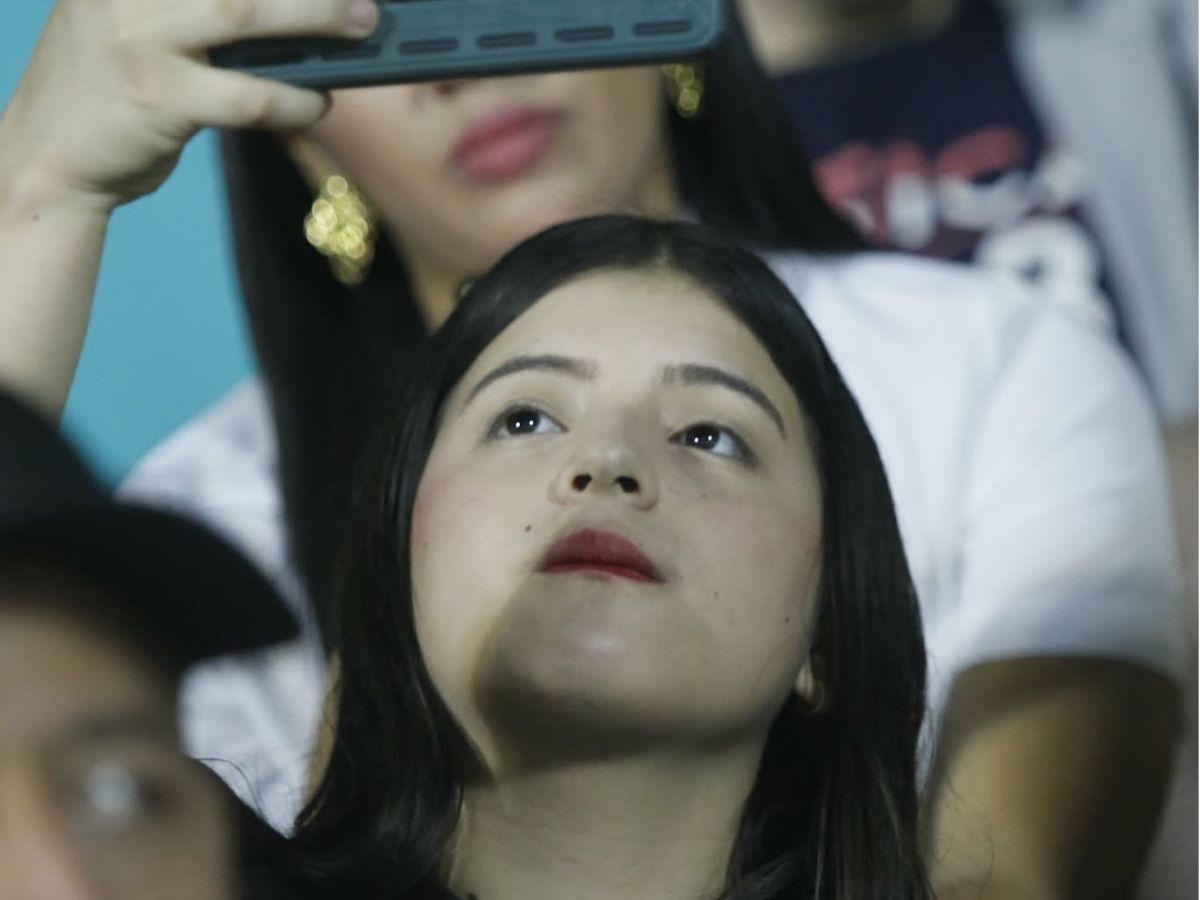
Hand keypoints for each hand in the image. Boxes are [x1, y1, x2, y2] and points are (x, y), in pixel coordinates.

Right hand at [0, 0, 379, 213]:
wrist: (47, 160)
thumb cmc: (107, 92)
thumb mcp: (133, 27)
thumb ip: (190, 11)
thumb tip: (291, 14)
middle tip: (362, 0)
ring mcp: (140, 40)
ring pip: (243, 13)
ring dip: (313, 19)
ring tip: (360, 28)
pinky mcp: (159, 97)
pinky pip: (247, 95)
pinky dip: (293, 99)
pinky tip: (318, 104)